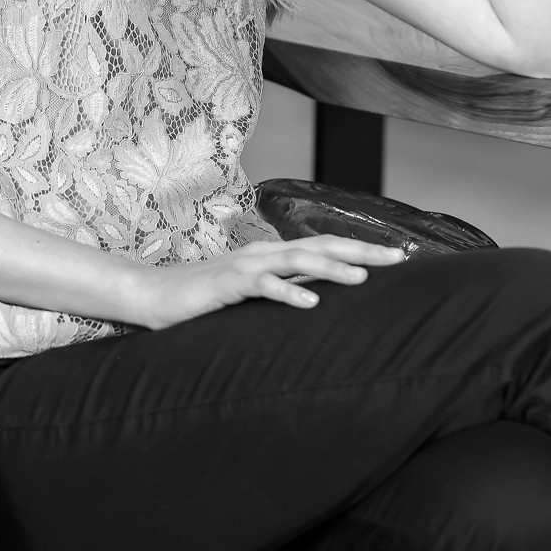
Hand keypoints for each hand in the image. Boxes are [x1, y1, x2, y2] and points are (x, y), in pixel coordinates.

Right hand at [134, 236, 403, 330]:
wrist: (150, 296)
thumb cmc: (201, 299)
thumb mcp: (248, 293)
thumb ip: (279, 289)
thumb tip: (317, 298)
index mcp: (271, 254)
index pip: (324, 246)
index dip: (362, 247)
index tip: (400, 255)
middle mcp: (263, 253)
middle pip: (321, 245)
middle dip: (362, 249)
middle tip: (400, 258)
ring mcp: (244, 267)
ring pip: (296, 261)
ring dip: (332, 267)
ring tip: (364, 277)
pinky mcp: (226, 286)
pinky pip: (261, 287)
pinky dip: (287, 293)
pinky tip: (310, 304)